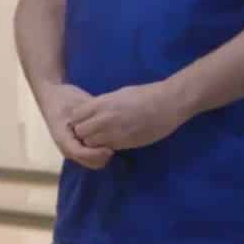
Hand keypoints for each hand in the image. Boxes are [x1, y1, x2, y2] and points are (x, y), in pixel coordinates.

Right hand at [44, 84, 114, 169]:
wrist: (53, 96)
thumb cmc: (65, 98)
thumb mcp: (78, 103)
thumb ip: (92, 115)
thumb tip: (108, 122)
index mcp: (63, 137)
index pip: (79, 153)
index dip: (96, 154)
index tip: (110, 148)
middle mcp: (66, 147)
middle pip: (89, 162)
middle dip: (102, 157)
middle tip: (114, 144)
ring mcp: (71, 149)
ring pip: (92, 162)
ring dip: (103, 156)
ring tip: (111, 142)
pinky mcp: (77, 147)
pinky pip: (92, 158)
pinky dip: (101, 153)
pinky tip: (106, 141)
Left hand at [69, 82, 188, 151]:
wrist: (167, 103)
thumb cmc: (146, 95)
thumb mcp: (119, 94)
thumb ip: (103, 105)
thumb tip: (94, 111)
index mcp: (102, 103)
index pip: (75, 116)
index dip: (79, 120)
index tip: (86, 121)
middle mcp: (104, 118)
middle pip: (80, 132)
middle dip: (84, 134)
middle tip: (94, 132)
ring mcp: (114, 132)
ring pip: (91, 144)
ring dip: (95, 143)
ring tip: (105, 138)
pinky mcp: (125, 143)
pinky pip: (107, 149)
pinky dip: (107, 148)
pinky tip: (116, 142)